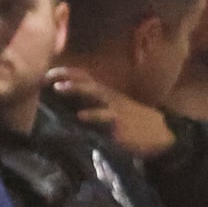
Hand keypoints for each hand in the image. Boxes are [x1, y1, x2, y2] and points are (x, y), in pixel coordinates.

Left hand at [45, 67, 176, 159]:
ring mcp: (114, 109)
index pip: (84, 77)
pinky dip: (92, 115)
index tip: (45, 72)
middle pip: (85, 80)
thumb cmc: (135, 123)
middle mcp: (107, 97)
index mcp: (105, 93)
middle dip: (65, 76)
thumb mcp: (115, 109)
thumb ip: (95, 106)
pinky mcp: (119, 123)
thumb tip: (69, 109)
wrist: (162, 134)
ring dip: (76, 88)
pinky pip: (105, 117)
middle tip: (46, 75)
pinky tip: (81, 116)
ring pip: (94, 93)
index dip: (65, 72)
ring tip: (59, 87)